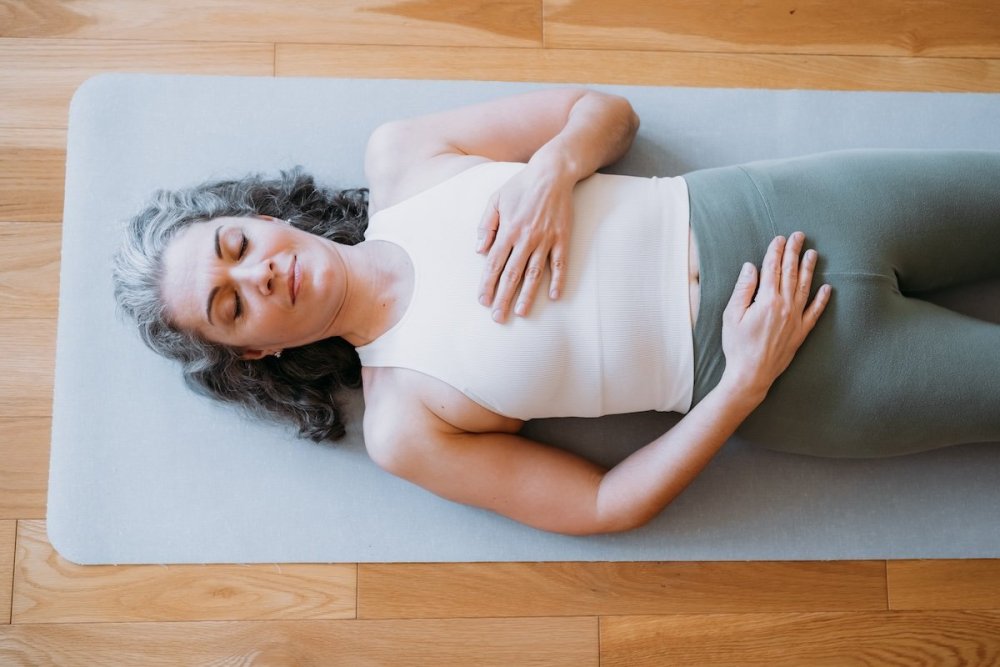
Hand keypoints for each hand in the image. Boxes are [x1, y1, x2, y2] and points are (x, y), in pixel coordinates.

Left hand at [476, 164, 572, 322]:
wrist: (552, 173)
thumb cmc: (520, 186)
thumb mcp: (495, 200)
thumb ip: (486, 225)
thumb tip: (479, 250)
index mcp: (507, 230)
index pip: (494, 264)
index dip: (488, 284)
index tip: (483, 301)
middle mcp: (525, 238)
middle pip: (512, 274)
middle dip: (504, 297)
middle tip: (498, 317)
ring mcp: (545, 240)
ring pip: (534, 273)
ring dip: (527, 295)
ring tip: (521, 312)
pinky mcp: (562, 239)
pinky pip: (560, 264)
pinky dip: (558, 280)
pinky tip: (554, 296)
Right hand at [720, 232, 831, 399]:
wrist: (751, 374)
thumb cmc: (737, 346)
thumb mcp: (731, 315)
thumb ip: (743, 289)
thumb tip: (750, 267)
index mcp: (766, 300)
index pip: (772, 269)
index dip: (775, 251)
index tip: (779, 238)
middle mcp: (785, 306)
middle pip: (790, 274)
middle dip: (794, 253)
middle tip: (799, 236)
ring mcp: (795, 319)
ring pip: (804, 288)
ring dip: (809, 269)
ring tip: (813, 253)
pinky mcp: (800, 332)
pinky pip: (814, 312)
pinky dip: (821, 300)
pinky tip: (827, 289)